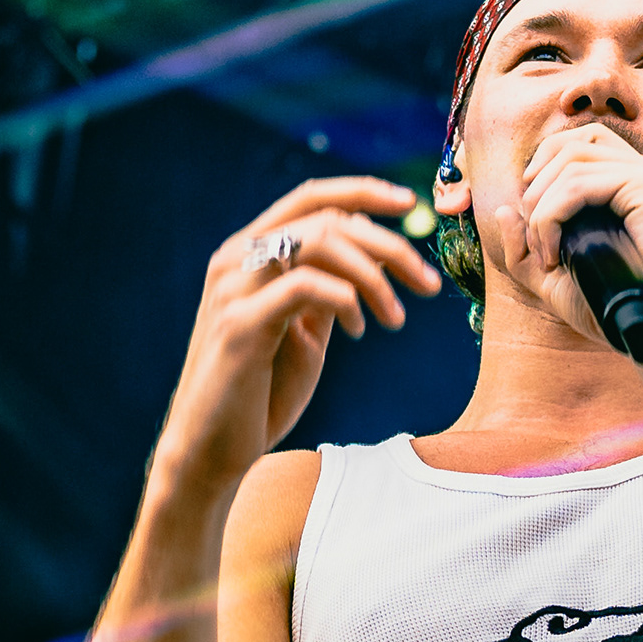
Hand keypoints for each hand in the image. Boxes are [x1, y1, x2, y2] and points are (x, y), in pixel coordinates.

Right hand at [153, 177, 440, 503]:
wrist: (213, 450)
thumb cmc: (262, 391)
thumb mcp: (308, 329)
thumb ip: (333, 286)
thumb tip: (376, 248)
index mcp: (250, 252)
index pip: (310, 197)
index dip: (363, 191)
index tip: (411, 203)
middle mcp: (235, 258)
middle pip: (325, 218)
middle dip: (389, 244)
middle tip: (428, 284)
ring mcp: (233, 288)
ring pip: (319, 242)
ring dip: (374, 276)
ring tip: (397, 318)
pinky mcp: (239, 323)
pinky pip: (305, 286)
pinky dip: (346, 301)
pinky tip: (359, 332)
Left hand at [499, 125, 642, 346]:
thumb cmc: (612, 309)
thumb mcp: (557, 278)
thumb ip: (527, 248)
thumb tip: (503, 209)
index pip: (588, 142)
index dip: (548, 165)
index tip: (532, 215)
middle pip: (577, 142)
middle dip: (537, 185)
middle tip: (533, 238)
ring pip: (572, 162)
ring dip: (541, 207)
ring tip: (542, 251)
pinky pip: (580, 184)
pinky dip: (552, 215)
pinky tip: (553, 254)